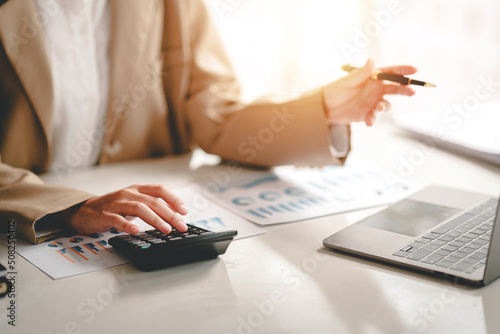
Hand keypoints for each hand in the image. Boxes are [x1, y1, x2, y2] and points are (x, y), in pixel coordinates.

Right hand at [65, 184, 188, 234]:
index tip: (185, 211)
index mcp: (137, 189)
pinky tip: (136, 231)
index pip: (159, 190)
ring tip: (166, 229)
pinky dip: (127, 225)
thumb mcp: (133, 203)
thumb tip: (173, 214)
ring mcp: (115, 203)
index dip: (174, 199)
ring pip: (139, 208)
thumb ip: (151, 206)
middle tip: (181, 225)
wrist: (82, 211)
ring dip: (155, 219)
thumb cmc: (112, 208)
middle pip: (153, 201)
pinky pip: (117, 219)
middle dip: (170, 214)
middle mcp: (128, 193)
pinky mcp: (104, 215)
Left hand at [323, 58, 416, 125]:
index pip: (391, 72)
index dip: (403, 71)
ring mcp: (373, 102)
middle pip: (395, 88)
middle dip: (404, 90)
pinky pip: (375, 117)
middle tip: (411, 92)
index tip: (414, 70)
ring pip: (387, 104)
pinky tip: (368, 121)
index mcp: (373, 77)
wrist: (325, 107)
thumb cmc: (336, 90)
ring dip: (385, 106)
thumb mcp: (348, 81)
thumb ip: (361, 73)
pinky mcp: (368, 114)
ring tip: (379, 107)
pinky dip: (373, 119)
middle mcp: (376, 89)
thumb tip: (372, 60)